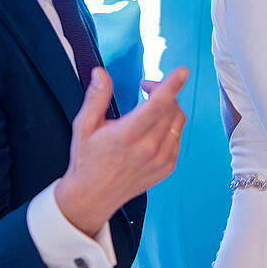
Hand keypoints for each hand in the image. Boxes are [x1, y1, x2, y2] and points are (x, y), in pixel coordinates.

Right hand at [54, 67, 189, 236]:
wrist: (93, 196)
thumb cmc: (87, 160)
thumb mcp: (83, 126)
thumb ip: (96, 98)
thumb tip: (100, 73)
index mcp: (127, 136)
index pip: (157, 105)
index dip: (171, 85)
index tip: (182, 71)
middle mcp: (148, 149)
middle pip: (171, 108)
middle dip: (162, 90)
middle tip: (146, 87)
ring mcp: (161, 159)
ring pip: (178, 120)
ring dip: (169, 106)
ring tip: (150, 106)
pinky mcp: (168, 167)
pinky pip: (178, 136)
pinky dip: (170, 125)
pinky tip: (153, 127)